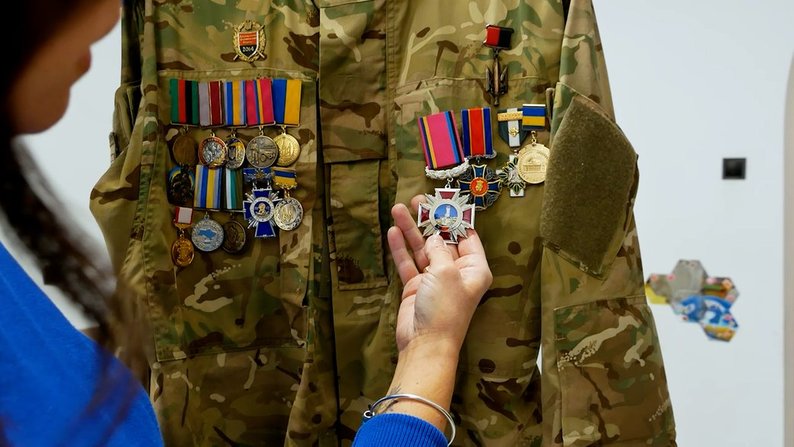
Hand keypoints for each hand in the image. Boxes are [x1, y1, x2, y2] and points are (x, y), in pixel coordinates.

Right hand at [387, 198, 491, 354]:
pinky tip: (393, 231)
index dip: (454, 218)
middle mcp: (456, 271)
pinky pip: (408, 262)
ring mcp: (434, 279)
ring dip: (411, 229)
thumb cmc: (445, 309)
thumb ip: (439, 249)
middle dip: (429, 219)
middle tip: (417, 199)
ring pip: (422, 248)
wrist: (425, 343)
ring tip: (398, 209)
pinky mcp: (416, 287)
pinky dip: (401, 248)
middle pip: (442, 238)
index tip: (442, 200)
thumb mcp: (446, 272)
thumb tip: (433, 237)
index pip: (466, 236)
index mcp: (474, 268)